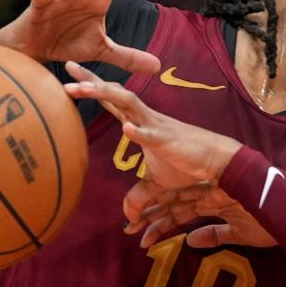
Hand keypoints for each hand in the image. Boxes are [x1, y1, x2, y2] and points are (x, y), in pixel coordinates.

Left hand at [63, 62, 241, 190]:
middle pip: (114, 93)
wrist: (216, 161)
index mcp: (139, 122)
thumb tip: (128, 220)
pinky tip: (127, 129)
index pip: (111, 100)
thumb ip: (139, 197)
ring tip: (83, 89)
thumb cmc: (187, 166)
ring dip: (106, 95)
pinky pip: (152, 136)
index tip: (71, 75)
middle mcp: (146, 117)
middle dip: (91, 81)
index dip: (92, 86)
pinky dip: (139, 133)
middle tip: (69, 67)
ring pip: (128, 104)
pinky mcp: (169, 140)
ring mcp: (156, 126)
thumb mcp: (156, 184)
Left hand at [130, 181, 276, 248]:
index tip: (142, 237)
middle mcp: (206, 190)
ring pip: (170, 195)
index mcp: (213, 200)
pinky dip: (167, 194)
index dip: (161, 222)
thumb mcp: (239, 235)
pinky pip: (181, 190)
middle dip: (149, 213)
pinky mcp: (211, 185)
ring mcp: (208, 186)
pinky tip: (150, 193)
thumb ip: (215, 235)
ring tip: (130, 223)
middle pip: (170, 200)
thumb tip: (191, 241)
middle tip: (128, 228)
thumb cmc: (269, 223)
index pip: (180, 210)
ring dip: (149, 208)